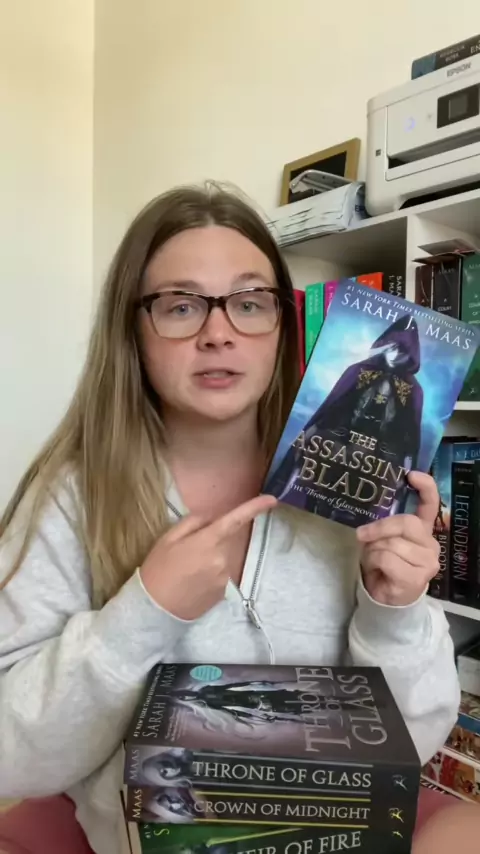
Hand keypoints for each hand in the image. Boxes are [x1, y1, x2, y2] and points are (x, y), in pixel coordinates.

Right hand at [140, 494, 277, 620]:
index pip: (236, 520)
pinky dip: (209, 575)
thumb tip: (211, 517)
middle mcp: (221, 559)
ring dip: (209, 560)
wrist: (155, 610)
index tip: (272, 499)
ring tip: (186, 571)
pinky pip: (220, 575)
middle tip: (185, 554)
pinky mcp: (224, 593)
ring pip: (222, 558)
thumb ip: (193, 523)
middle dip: (210, 542)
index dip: (255, 508)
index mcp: (207, 542)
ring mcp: (224, 578)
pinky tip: (192, 583)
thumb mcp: (167, 539)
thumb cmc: (158, 571)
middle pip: (224, 541)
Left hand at [356, 471, 439, 605]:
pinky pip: (386, 558)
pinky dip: (374, 562)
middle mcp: (430, 543)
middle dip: (380, 527)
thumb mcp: (381, 541)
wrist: (386, 600)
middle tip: (361, 534)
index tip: (411, 475)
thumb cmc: (383, 566)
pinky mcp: (418, 578)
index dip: (425, 486)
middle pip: (406, 523)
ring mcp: (428, 561)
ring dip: (373, 550)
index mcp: (422, 530)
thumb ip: (384, 527)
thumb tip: (368, 525)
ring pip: (391, 543)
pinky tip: (378, 572)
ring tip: (373, 561)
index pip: (431, 504)